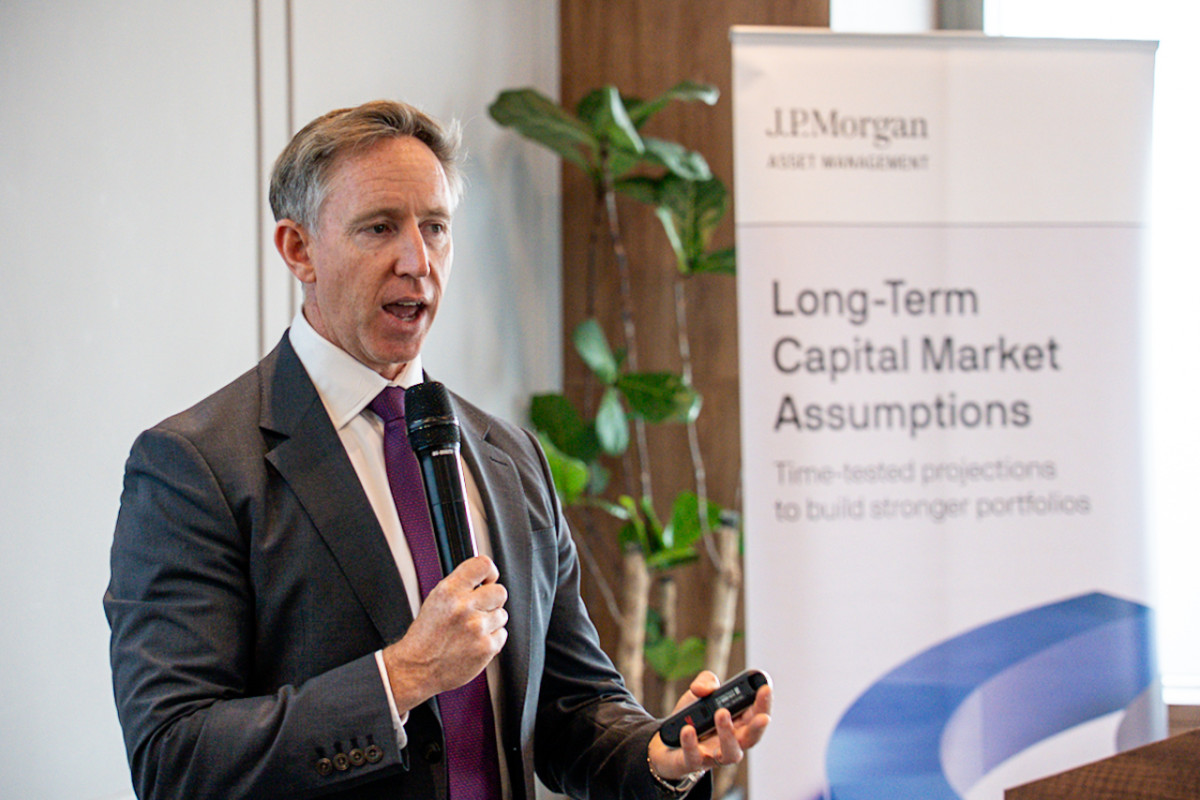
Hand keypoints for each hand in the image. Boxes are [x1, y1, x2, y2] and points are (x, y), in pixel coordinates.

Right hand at [381, 556, 507, 712]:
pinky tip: (474, 643)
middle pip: (500, 591)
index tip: (489, 579)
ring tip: (471, 631)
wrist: (417, 668)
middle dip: (492, 600)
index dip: (490, 572)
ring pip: (502, 615)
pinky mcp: (486, 647)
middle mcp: (464, 607)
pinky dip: (491, 640)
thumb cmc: (425, 636)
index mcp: (449, 591)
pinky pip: (502, 634)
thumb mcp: (436, 600)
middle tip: (479, 610)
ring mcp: (477, 628)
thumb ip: (460, 586)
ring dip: (491, 622)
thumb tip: (484, 577)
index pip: (482, 565)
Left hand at [648, 671, 771, 780]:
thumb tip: (705, 689)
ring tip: (721, 713)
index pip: (757, 714)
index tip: (766, 689)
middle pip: (751, 739)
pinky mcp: (693, 763)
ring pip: (729, 753)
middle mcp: (732, 741)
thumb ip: (706, 682)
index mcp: (738, 723)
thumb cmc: (693, 716)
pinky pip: (695, 757)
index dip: (764, 703)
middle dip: (758, 727)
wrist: (668, 739)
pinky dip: (691, 743)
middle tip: (762, 716)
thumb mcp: (699, 692)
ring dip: (728, 734)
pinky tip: (688, 730)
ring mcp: (714, 755)